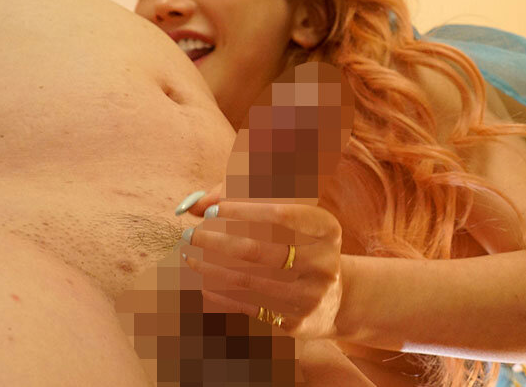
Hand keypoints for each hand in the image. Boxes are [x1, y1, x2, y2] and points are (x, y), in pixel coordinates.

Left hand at [180, 185, 343, 340]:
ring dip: (210, 268)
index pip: (281, 215)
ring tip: (188, 257)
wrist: (336, 302)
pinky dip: (220, 294)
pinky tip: (202, 284)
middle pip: (259, 250)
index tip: (210, 210)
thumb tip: (196, 203)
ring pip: (248, 280)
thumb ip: (249, 206)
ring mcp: (311, 295)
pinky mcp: (296, 322)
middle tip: (190, 234)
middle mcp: (324, 263)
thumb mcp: (293, 224)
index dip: (243, 211)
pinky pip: (248, 306)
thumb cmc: (304, 249)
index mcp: (328, 230)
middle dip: (217, 240)